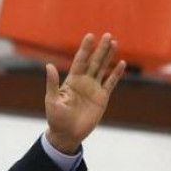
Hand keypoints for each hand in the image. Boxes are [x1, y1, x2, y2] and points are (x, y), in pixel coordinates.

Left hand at [45, 33, 125, 153]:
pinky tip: (122, 63)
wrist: (67, 135)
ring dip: (108, 56)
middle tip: (108, 35)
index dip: (85, 49)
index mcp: (71, 81)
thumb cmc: (56, 119)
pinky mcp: (102, 98)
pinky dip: (116, 74)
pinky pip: (110, 83)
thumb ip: (52, 83)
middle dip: (100, 49)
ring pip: (103, 69)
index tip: (90, 36)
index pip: (80, 61)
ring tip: (114, 43)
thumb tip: (48, 66)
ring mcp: (93, 89)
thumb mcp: (52, 101)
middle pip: (94, 61)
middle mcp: (83, 82)